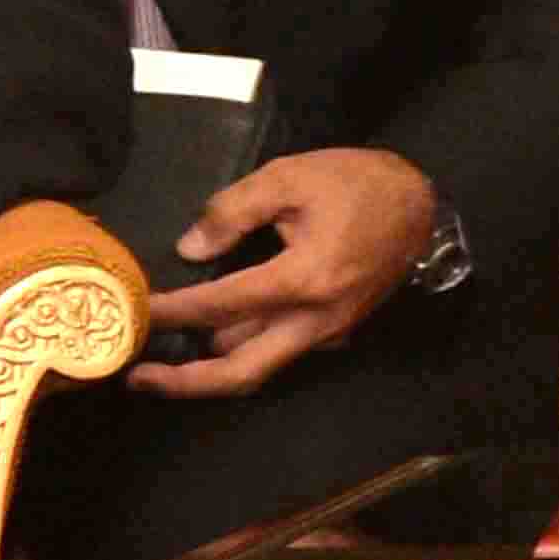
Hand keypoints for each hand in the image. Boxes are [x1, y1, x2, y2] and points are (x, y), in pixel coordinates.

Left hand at [131, 147, 439, 400]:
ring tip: (164, 356)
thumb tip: (190, 250)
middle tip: (136, 378)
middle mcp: (314, 321)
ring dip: (210, 365)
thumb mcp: (289, 177)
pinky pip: (282, 351)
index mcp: (302, 280)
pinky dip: (244, 349)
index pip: (220, 306)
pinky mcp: (335, 331)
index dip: (172, 311)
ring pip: (259, 365)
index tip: (136, 312)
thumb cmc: (356, 183)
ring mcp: (328, 333)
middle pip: (241, 372)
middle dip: (185, 382)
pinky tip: (217, 334)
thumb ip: (233, 211)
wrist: (422, 205)